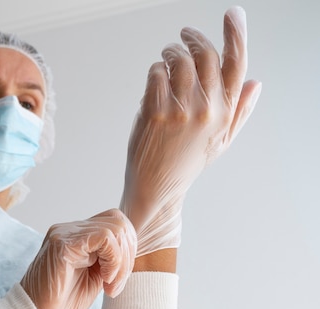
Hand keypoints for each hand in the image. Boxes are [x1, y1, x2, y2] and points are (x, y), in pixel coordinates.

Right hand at [21, 209, 135, 308]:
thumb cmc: (61, 304)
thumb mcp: (94, 277)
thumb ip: (108, 259)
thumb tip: (131, 247)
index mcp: (75, 236)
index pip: (113, 222)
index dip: (127, 248)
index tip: (117, 280)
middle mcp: (68, 229)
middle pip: (117, 221)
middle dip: (128, 255)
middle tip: (115, 285)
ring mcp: (64, 233)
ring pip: (114, 228)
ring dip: (122, 261)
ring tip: (110, 285)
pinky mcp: (63, 244)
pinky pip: (105, 238)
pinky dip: (114, 260)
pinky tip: (104, 280)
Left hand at [120, 6, 261, 255]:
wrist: (156, 188)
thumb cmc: (186, 163)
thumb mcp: (221, 140)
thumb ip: (240, 111)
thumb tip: (255, 83)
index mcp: (226, 113)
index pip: (237, 64)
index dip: (237, 34)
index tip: (233, 14)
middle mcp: (207, 109)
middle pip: (206, 55)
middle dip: (193, 39)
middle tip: (184, 35)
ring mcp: (180, 111)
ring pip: (178, 60)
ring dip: (171, 51)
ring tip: (166, 55)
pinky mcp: (155, 113)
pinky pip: (156, 73)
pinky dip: (155, 69)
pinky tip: (156, 76)